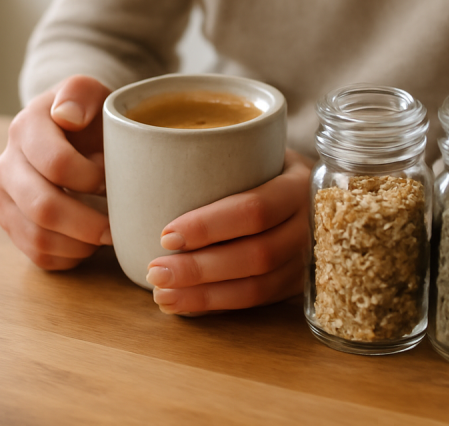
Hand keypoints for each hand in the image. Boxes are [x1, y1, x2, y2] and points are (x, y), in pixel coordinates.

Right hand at [0, 75, 113, 269]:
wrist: (69, 131)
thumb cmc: (87, 115)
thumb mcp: (88, 92)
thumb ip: (80, 93)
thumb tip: (67, 116)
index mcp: (25, 128)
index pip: (55, 163)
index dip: (91, 177)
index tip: (113, 178)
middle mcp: (5, 165)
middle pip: (43, 207)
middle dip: (88, 223)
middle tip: (118, 225)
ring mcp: (4, 198)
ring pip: (38, 237)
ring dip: (80, 243)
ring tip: (107, 235)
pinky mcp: (10, 224)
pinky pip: (36, 254)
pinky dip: (69, 256)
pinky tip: (89, 243)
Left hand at [145, 149, 312, 314]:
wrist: (310, 183)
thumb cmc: (263, 160)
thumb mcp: (250, 143)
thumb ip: (211, 150)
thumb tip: (136, 156)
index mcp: (298, 181)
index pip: (255, 209)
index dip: (209, 226)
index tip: (165, 234)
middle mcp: (311, 222)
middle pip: (257, 254)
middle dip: (201, 269)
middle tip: (155, 271)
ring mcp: (309, 256)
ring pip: (259, 286)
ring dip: (206, 295)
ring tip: (163, 295)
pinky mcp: (298, 281)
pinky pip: (260, 300)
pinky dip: (219, 304)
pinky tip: (187, 305)